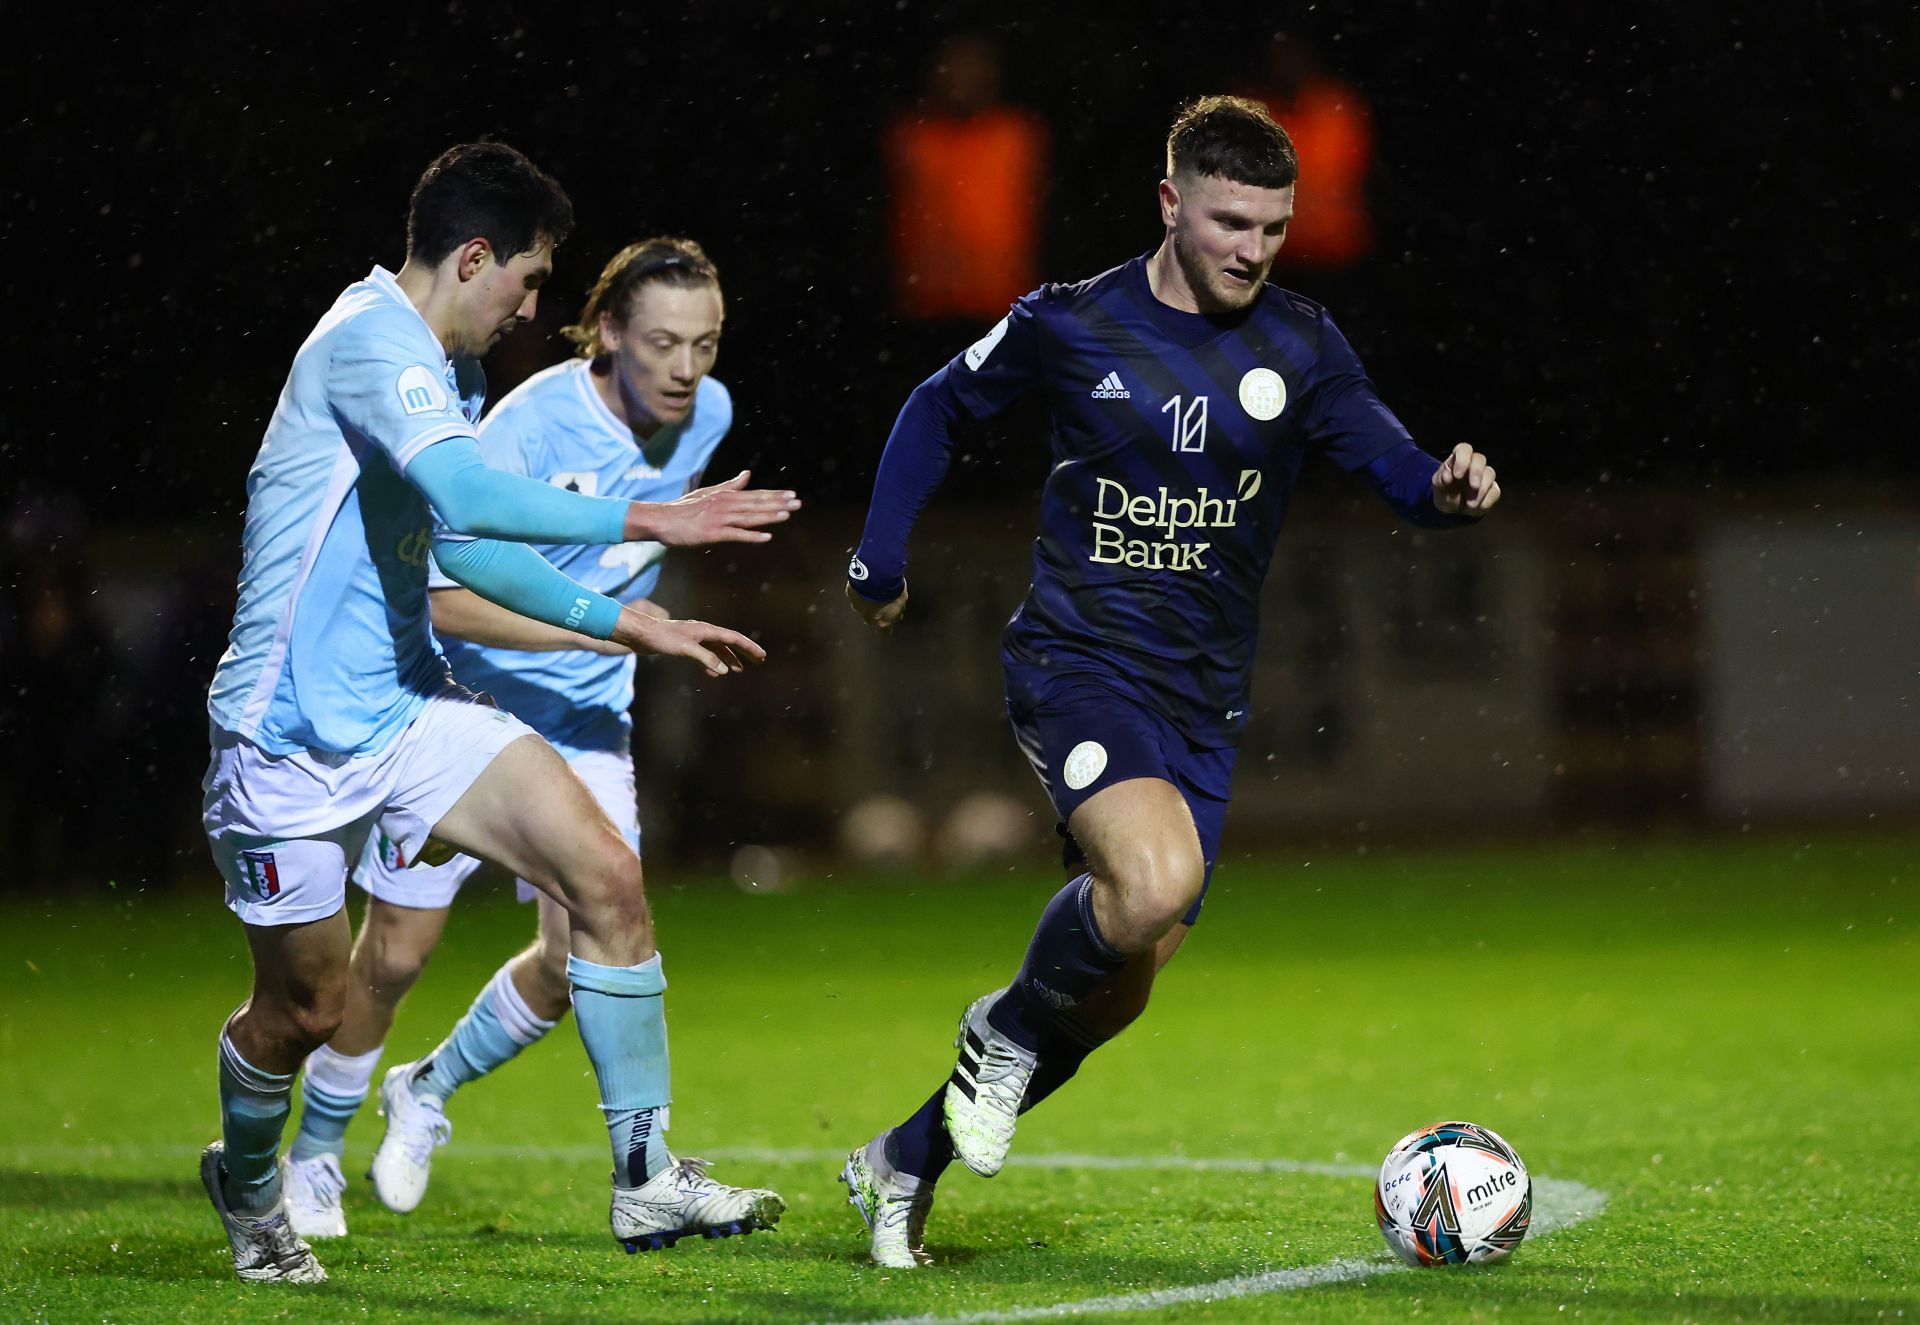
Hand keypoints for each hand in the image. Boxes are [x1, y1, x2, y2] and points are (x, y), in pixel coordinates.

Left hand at [611, 604, 765, 677]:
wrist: (639, 633)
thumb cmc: (661, 637)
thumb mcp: (685, 648)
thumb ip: (706, 658)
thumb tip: (724, 670)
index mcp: (706, 630)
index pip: (734, 638)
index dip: (749, 647)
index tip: (762, 656)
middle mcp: (703, 632)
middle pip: (729, 642)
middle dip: (744, 652)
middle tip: (759, 661)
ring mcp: (694, 638)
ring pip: (718, 649)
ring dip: (729, 659)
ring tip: (739, 670)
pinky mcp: (685, 645)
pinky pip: (706, 654)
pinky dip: (713, 662)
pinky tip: (714, 672)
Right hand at [628, 470, 800, 545]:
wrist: (662, 519)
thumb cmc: (684, 508)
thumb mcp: (709, 492)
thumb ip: (730, 485)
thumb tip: (747, 474)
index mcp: (726, 496)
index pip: (755, 495)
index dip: (774, 495)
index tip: (791, 494)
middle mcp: (726, 504)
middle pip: (756, 504)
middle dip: (778, 503)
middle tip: (798, 503)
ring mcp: (720, 518)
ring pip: (749, 517)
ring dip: (769, 516)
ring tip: (787, 515)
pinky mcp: (713, 532)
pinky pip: (736, 534)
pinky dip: (752, 535)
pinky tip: (767, 537)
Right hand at [846, 581, 907, 632]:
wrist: (876, 576)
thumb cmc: (892, 590)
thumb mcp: (902, 600)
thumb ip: (899, 608)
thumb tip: (899, 610)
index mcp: (883, 623)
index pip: (885, 633)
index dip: (887, 628)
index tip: (889, 624)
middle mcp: (869, 618)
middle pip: (873, 619)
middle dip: (877, 613)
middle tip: (882, 602)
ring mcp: (858, 607)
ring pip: (863, 607)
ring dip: (868, 602)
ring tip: (873, 591)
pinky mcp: (851, 595)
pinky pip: (857, 594)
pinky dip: (861, 591)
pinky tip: (866, 583)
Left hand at [1432, 443, 1500, 516]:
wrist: (1454, 512)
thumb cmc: (1445, 493)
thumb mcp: (1438, 488)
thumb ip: (1440, 480)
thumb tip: (1447, 475)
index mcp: (1458, 459)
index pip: (1464, 449)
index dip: (1463, 459)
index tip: (1457, 475)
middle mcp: (1473, 464)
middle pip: (1480, 459)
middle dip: (1477, 472)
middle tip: (1473, 486)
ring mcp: (1485, 476)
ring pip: (1490, 474)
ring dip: (1482, 489)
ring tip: (1470, 504)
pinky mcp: (1493, 489)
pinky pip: (1494, 492)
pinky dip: (1485, 501)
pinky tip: (1475, 507)